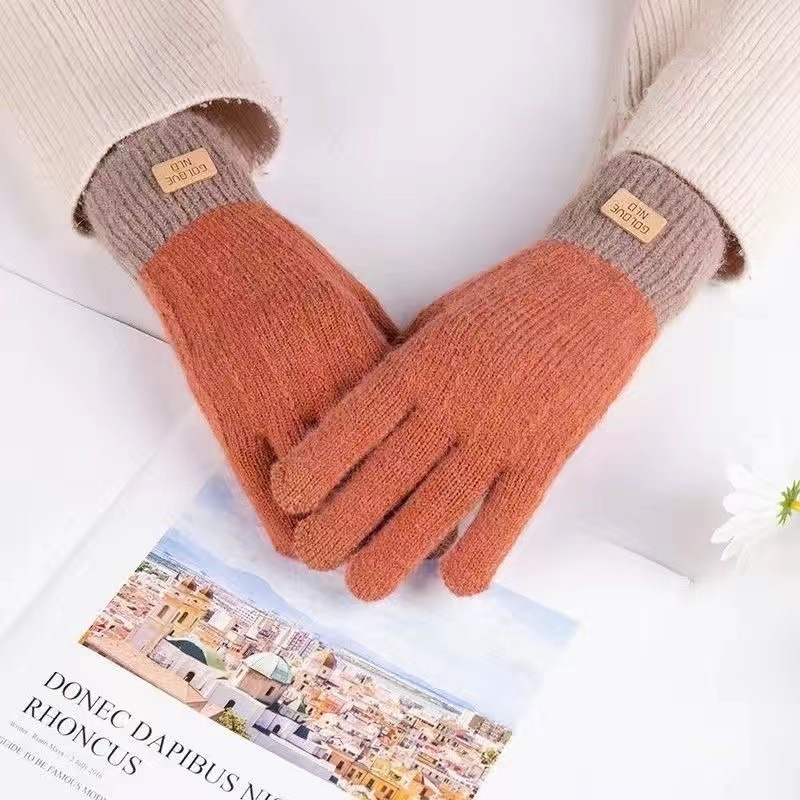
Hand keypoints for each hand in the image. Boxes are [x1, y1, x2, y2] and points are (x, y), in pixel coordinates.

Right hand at [83, 109, 395, 558]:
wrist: (217, 249)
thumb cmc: (296, 275)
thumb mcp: (361, 311)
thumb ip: (392, 367)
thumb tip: (421, 415)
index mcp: (373, 362)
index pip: (419, 448)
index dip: (439, 495)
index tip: (452, 522)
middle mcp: (331, 392)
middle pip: (378, 486)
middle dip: (399, 533)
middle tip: (411, 558)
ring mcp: (277, 409)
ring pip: (322, 506)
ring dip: (342, 542)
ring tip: (355, 560)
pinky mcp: (230, 422)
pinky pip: (263, 499)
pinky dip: (287, 533)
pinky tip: (301, 547)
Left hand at [272, 154, 724, 598]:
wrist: (596, 286)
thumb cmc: (506, 301)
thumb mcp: (438, 323)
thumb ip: (402, 371)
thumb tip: (359, 418)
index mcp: (419, 364)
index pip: (350, 427)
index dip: (310, 470)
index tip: (286, 498)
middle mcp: (452, 403)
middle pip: (382, 481)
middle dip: (338, 529)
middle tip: (312, 558)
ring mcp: (501, 432)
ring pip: (438, 512)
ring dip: (394, 559)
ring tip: (363, 588)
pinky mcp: (547, 455)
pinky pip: (508, 521)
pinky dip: (479, 560)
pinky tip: (454, 583)